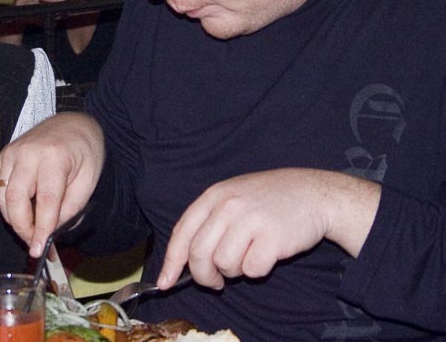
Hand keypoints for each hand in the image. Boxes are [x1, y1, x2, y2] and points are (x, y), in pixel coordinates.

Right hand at [0, 112, 104, 256]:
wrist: (73, 123)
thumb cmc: (84, 151)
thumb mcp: (89, 180)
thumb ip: (70, 208)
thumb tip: (50, 233)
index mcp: (55, 157)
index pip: (45, 201)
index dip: (41, 229)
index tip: (38, 250)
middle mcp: (28, 153)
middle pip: (15, 199)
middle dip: (22, 227)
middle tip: (33, 242)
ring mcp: (12, 152)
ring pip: (2, 196)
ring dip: (13, 218)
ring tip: (30, 228)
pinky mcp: (3, 155)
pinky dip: (7, 204)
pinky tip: (22, 210)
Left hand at [158, 168, 380, 289]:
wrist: (313, 193)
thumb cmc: (269, 201)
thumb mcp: (232, 198)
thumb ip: (209, 222)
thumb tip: (183, 262)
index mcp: (214, 195)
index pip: (182, 233)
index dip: (171, 262)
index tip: (164, 282)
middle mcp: (228, 205)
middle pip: (199, 254)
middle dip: (204, 275)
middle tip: (215, 281)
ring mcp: (250, 219)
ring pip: (224, 264)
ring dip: (234, 270)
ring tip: (248, 255)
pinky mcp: (272, 237)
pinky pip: (252, 270)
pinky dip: (257, 270)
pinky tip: (267, 254)